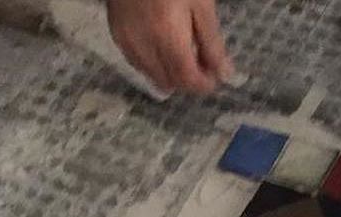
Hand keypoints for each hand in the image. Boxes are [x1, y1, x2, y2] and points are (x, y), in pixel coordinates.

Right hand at [107, 0, 234, 93]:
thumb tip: (224, 75)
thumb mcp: (201, 6)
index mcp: (168, 38)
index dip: (204, 85)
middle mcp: (144, 45)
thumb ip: (212, 44)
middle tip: (202, 62)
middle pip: (171, 82)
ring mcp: (126, 40)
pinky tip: (163, 48)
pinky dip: (154, 64)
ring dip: (172, 74)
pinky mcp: (116, 33)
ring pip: (153, 76)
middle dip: (190, 80)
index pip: (187, 80)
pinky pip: (138, 62)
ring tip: (184, 52)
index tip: (215, 75)